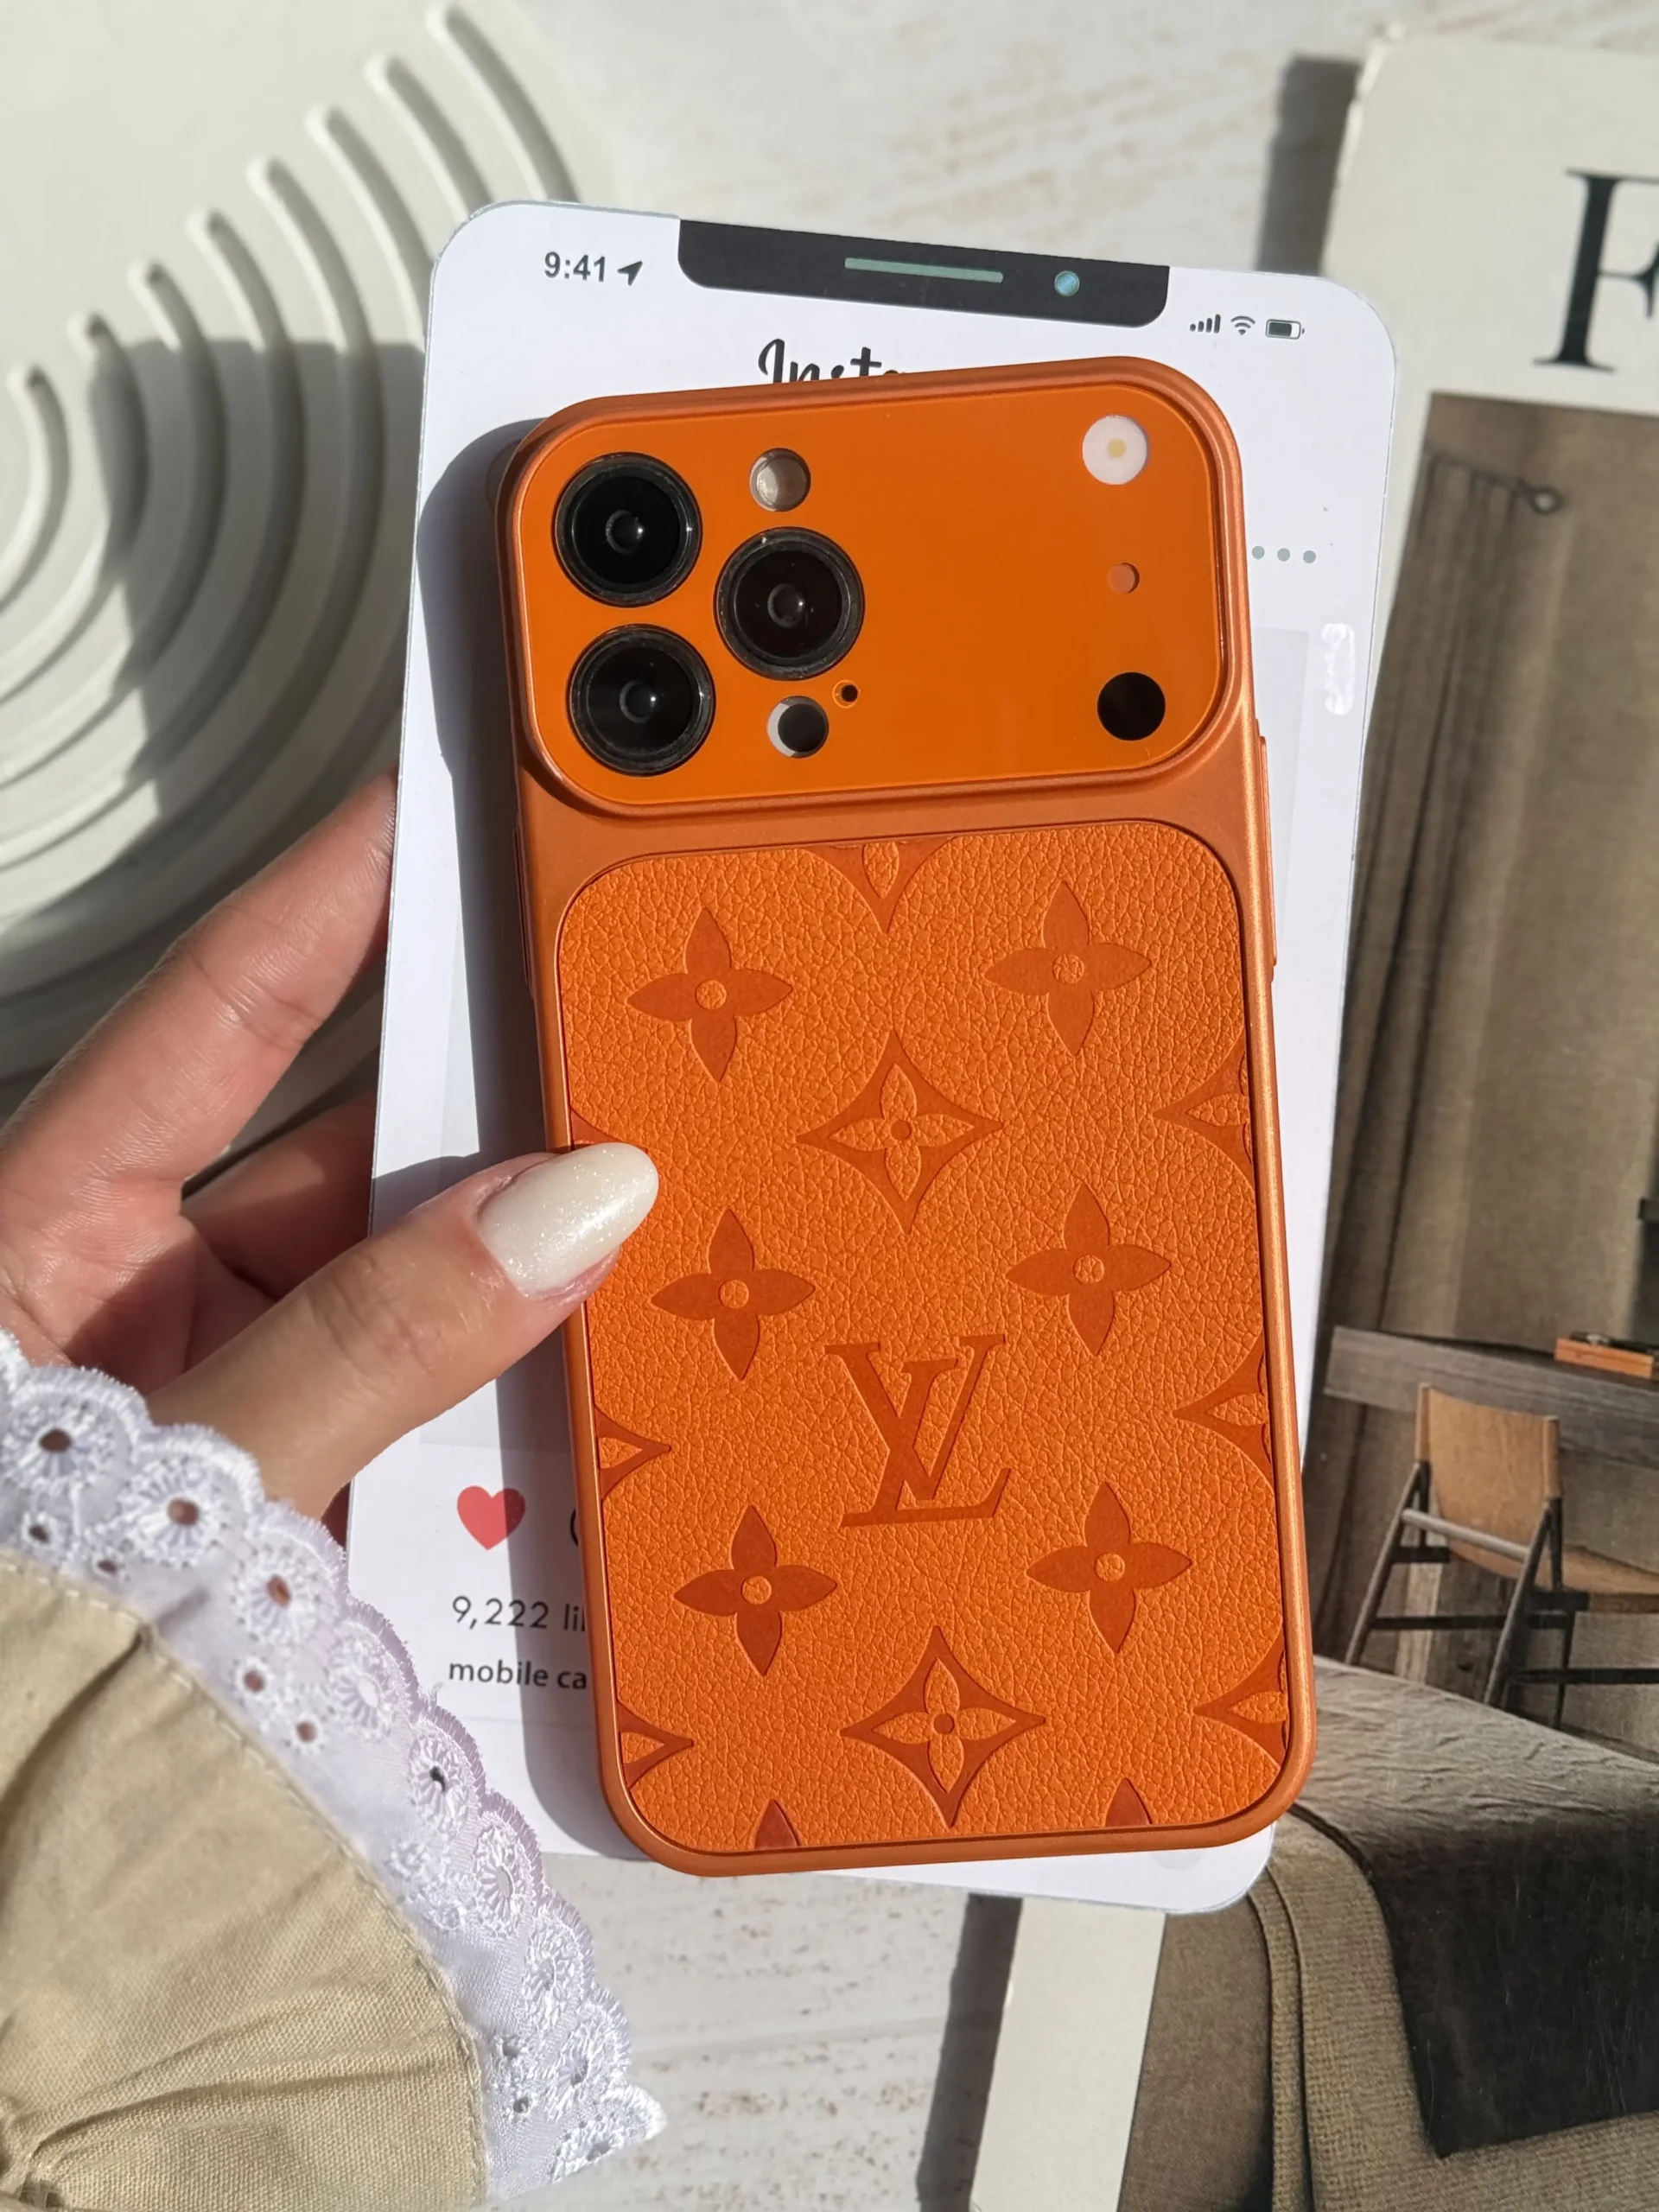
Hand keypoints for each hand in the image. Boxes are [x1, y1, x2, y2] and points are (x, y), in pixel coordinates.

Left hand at [0, 775, 655, 1517]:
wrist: (7, 1929)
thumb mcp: (175, 1479)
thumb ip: (374, 1345)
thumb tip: (574, 1204)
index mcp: (46, 1235)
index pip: (222, 1011)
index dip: (335, 891)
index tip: (444, 796)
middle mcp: (143, 1303)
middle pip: (350, 1156)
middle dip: (491, 1106)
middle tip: (630, 1027)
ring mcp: (231, 1410)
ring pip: (412, 1297)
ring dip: (527, 1280)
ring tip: (663, 1227)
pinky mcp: (299, 1514)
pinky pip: (430, 1419)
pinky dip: (517, 1411)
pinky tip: (610, 1403)